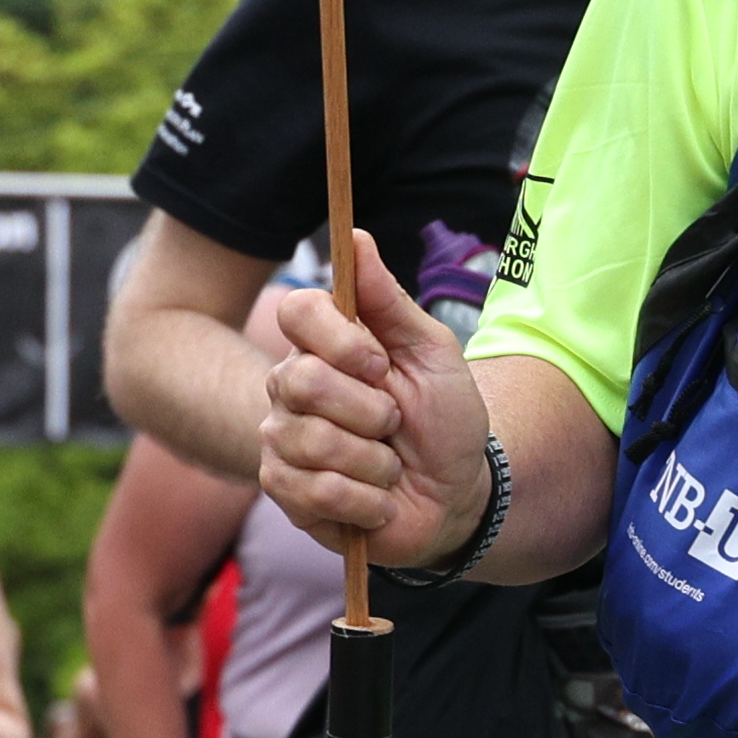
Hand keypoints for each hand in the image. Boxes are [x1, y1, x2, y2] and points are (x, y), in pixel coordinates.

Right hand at [257, 277, 489, 567]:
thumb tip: (356, 236)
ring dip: (375, 462)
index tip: (380, 364)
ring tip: (389, 466)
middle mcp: (290, 386)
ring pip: (313, 442)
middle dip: (371, 411)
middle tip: (394, 424)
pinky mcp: (283, 491)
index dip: (339, 340)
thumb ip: (389, 298)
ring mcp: (282, 439)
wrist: (456, 494)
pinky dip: (366, 501)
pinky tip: (378, 501)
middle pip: (301, 380)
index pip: (297, 311)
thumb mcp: (432, 352)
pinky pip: (315, 492)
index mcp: (324, 344)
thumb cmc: (444, 419)